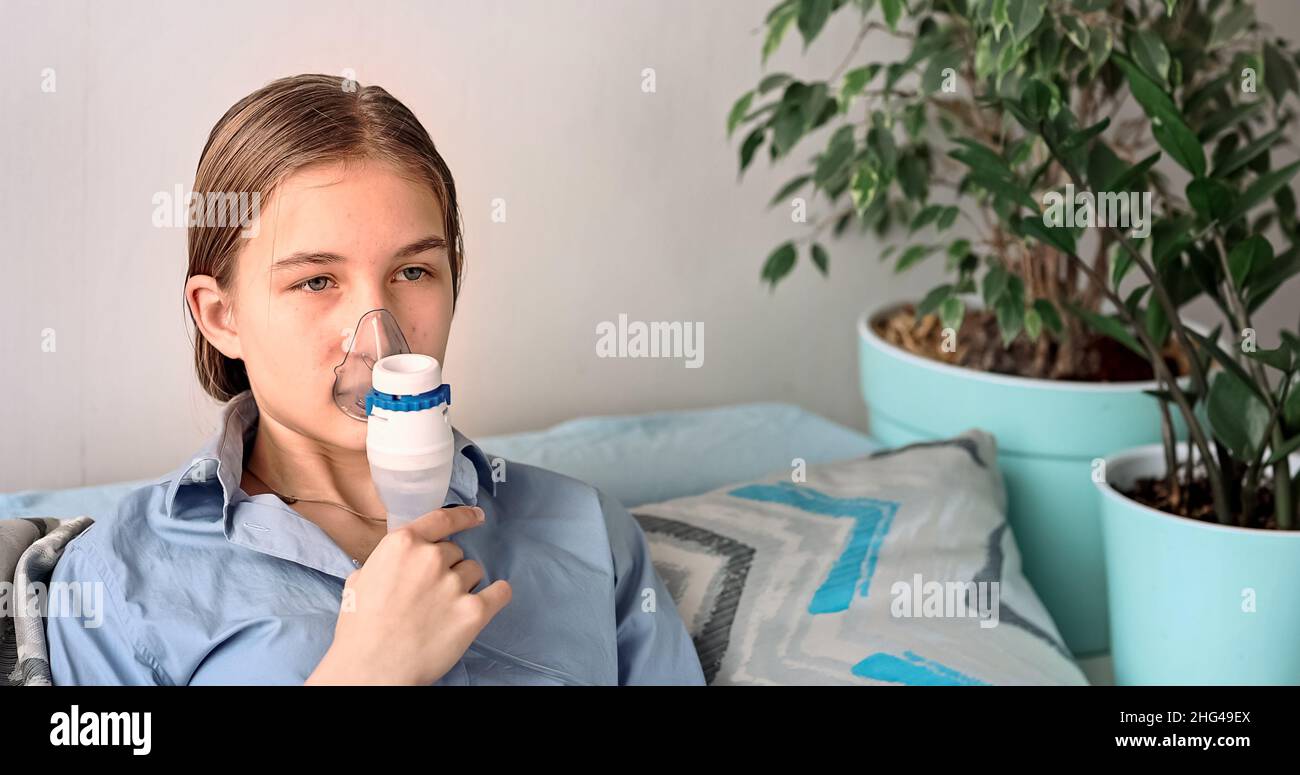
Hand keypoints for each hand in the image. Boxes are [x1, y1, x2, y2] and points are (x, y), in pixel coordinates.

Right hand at [306, 505, 511, 684]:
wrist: (372, 669)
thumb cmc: (360, 630)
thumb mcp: (360, 581)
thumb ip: (386, 563)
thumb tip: (397, 563)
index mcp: (403, 545)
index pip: (442, 519)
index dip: (463, 517)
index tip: (477, 517)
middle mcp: (431, 558)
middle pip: (455, 552)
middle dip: (447, 569)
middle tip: (431, 595)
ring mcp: (454, 584)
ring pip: (474, 572)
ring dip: (465, 585)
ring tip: (444, 610)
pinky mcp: (474, 611)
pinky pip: (500, 592)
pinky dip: (497, 595)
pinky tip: (489, 602)